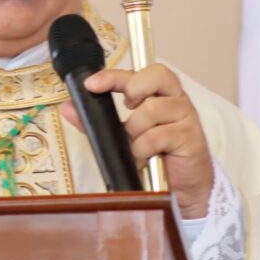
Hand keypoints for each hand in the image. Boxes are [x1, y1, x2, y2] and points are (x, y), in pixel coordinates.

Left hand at [59, 64, 213, 218]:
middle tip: (127, 108)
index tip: (91, 84)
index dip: (114, 74)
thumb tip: (68, 107)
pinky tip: (144, 159)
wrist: (184, 188)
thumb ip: (98, 121)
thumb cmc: (156, 155)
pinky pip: (156, 136)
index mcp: (161, 92)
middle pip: (156, 75)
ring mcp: (186, 116)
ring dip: (135, 132)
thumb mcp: (124, 136)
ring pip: (151, 110)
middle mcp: (176, 98)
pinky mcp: (190, 137)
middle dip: (133, 88)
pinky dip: (143, 150)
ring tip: (136, 148)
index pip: (139, 71)